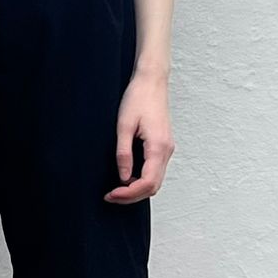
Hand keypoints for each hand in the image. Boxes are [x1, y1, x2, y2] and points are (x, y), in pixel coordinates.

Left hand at [104, 69, 173, 202]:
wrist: (151, 81)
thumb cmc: (138, 98)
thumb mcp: (124, 125)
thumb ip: (124, 153)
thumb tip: (123, 177)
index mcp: (158, 147)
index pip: (147, 182)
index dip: (128, 193)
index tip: (111, 195)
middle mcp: (166, 151)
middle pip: (153, 186)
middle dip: (132, 196)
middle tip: (111, 196)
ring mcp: (167, 149)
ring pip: (156, 180)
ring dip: (137, 189)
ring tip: (116, 189)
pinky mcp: (163, 146)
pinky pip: (155, 170)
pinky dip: (142, 179)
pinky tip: (126, 177)